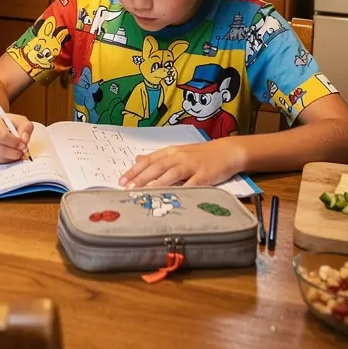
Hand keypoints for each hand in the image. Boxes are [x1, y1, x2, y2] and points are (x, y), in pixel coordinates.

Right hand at [0, 112, 32, 163]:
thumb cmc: (7, 123)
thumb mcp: (19, 120)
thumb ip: (26, 128)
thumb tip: (24, 140)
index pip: (2, 136)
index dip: (14, 143)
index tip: (23, 145)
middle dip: (13, 153)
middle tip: (21, 152)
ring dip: (9, 158)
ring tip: (15, 152)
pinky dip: (4, 160)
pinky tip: (7, 154)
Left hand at [118, 138, 246, 187]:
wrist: (226, 151)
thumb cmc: (200, 154)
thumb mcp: (177, 153)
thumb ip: (158, 158)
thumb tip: (138, 159)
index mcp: (170, 152)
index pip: (148, 161)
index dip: (134, 171)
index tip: (121, 181)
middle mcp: (178, 157)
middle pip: (156, 167)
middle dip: (140, 178)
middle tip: (127, 188)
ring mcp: (192, 165)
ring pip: (171, 174)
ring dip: (156, 184)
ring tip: (144, 192)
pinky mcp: (205, 175)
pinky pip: (192, 183)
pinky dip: (182, 189)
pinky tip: (173, 196)